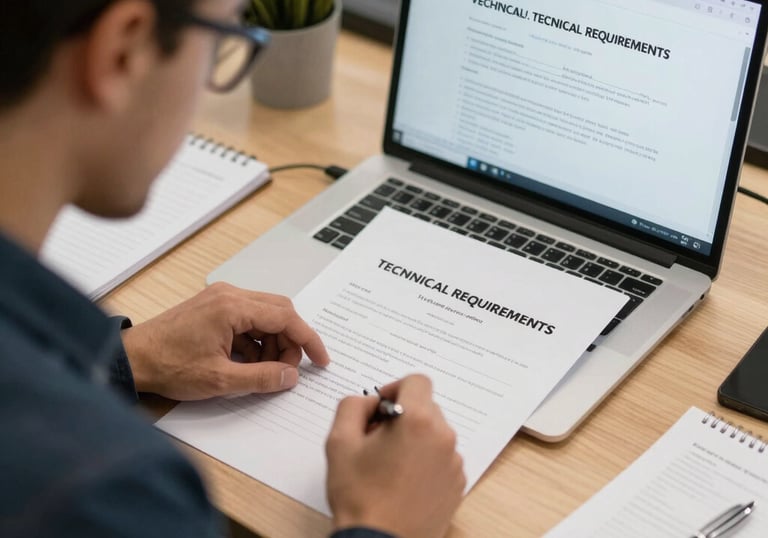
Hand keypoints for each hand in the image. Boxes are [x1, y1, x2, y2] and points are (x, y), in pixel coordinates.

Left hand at [121, 282, 329, 399]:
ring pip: (265, 316)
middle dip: (290, 342)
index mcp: (233, 307)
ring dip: (272, 343)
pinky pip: (248, 319)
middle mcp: (229, 295)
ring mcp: (220, 298)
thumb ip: (262, 378)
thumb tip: (291, 376)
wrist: (131, 359)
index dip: (308, 340)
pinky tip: (248, 363)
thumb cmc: (168, 366)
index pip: (286, 317)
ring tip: (265, 371)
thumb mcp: (221, 380)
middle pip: (279, 311)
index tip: (321, 360)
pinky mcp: (213, 307)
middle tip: (288, 371)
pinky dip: (256, 341)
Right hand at [326, 375, 465, 537]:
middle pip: (426, 407)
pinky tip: (402, 480)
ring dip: (414, 438)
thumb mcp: (339, 442)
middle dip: (402, 415)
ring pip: (434, 433)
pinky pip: (442, 458)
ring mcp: (454, 463)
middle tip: (376, 437)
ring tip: (388, 463)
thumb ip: (352, 406)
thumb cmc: (360, 497)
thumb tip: (369, 401)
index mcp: (418, 421)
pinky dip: (425, 461)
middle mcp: (443, 437)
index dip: (395, 388)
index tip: (381, 407)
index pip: (417, 381)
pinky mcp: (457, 485)